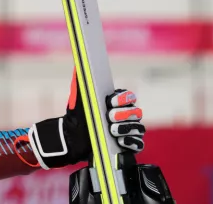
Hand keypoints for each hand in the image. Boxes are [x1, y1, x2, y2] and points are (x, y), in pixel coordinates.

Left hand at [25, 71, 145, 169]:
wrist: (74, 138)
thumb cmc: (79, 116)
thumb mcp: (77, 100)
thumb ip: (80, 83)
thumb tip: (78, 67)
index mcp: (117, 102)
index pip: (128, 96)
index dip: (122, 98)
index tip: (111, 101)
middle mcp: (127, 115)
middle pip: (135, 112)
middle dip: (124, 114)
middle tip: (110, 116)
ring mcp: (130, 131)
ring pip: (138, 128)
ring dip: (126, 128)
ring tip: (112, 130)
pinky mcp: (130, 145)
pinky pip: (138, 145)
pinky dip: (131, 142)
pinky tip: (120, 142)